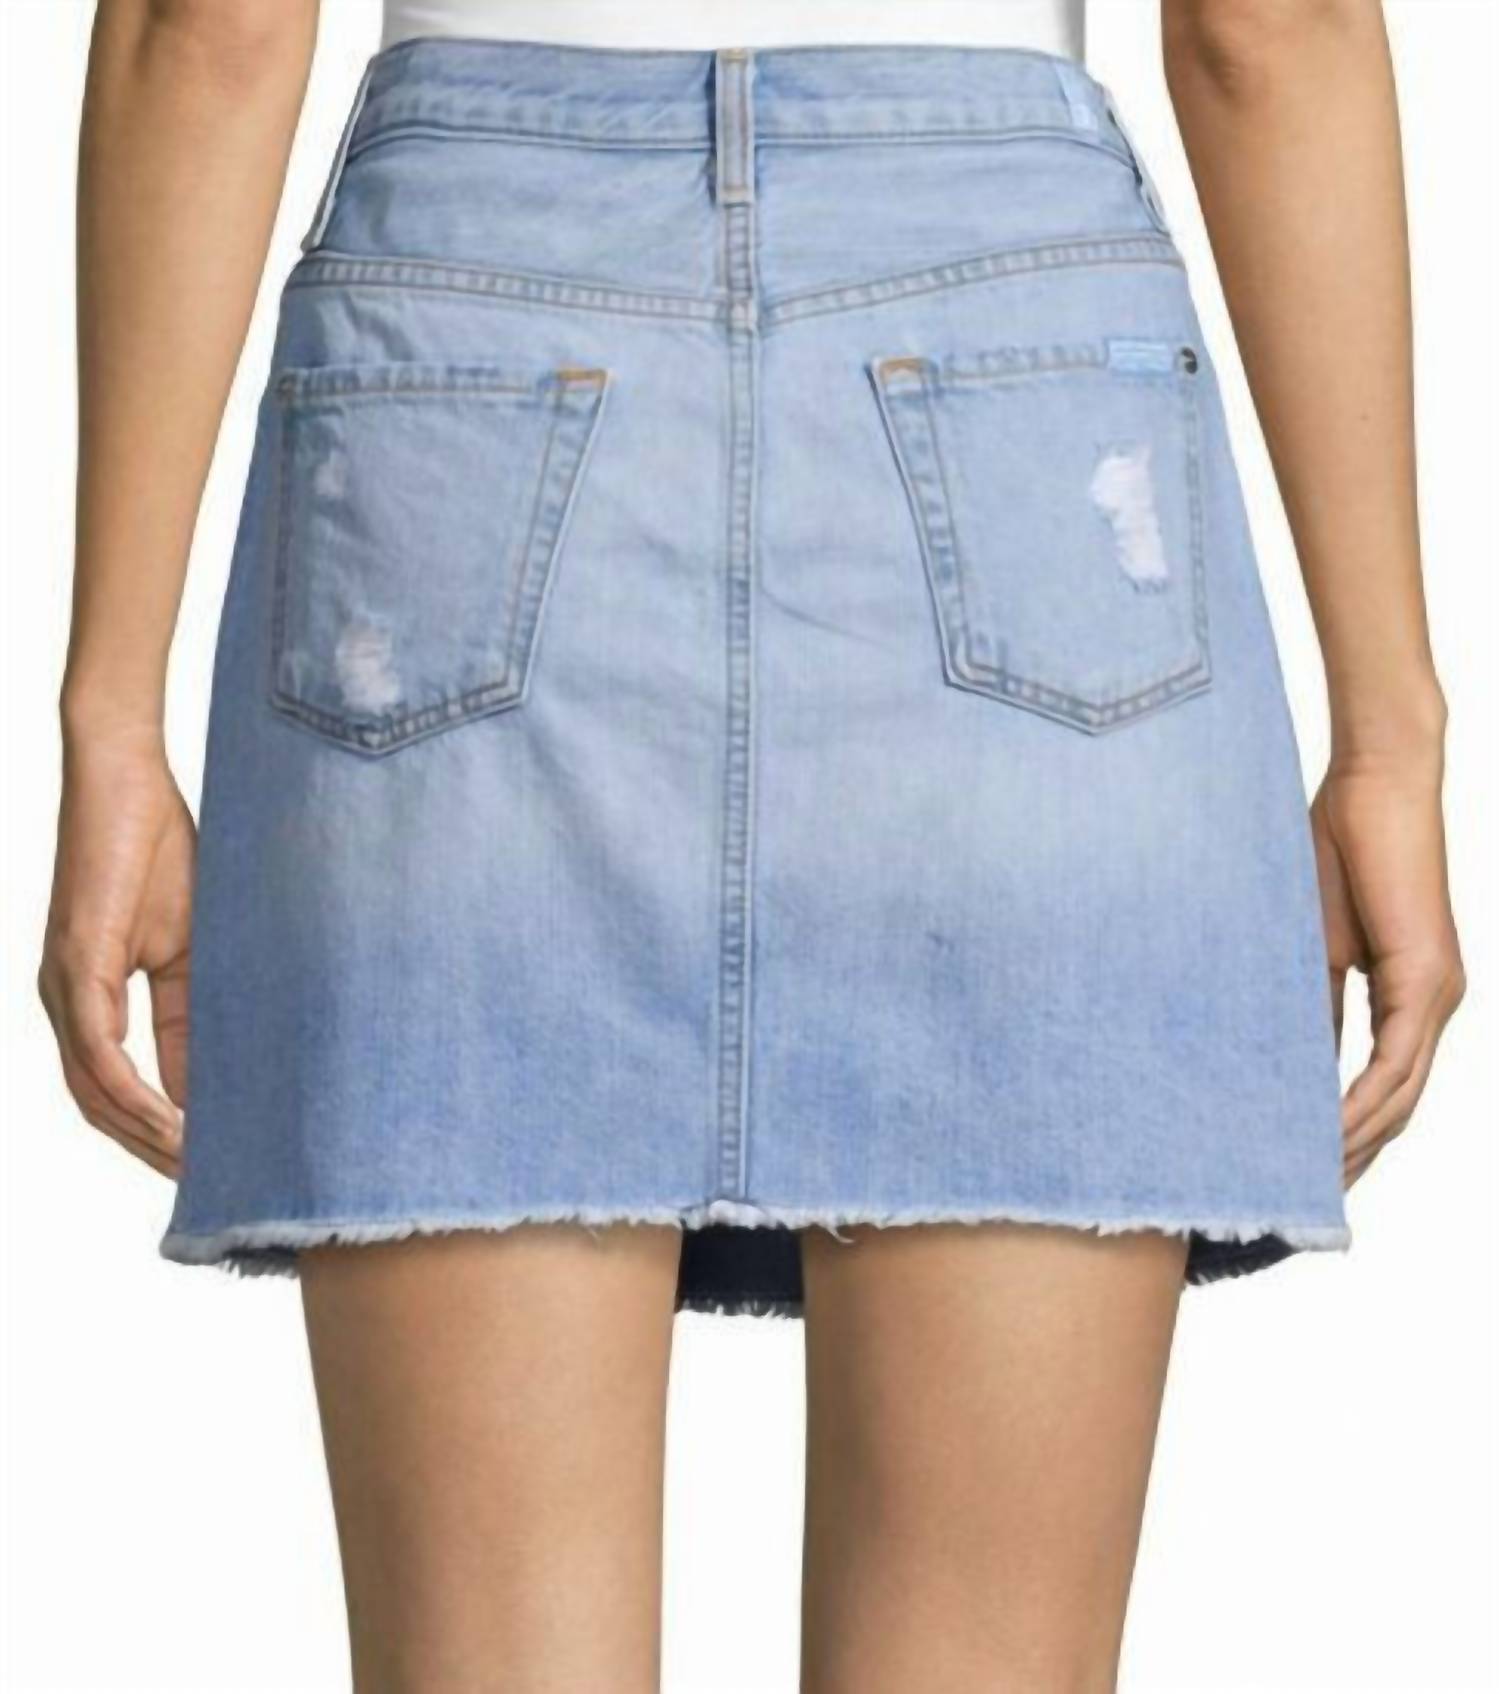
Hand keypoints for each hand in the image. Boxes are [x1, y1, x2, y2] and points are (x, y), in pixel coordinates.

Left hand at [38, 724, 195, 1176]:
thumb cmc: (158, 850)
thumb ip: (193, 1013)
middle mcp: (67, 1003)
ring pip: (95, 1091)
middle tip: (208, 1189)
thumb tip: (211, 1079)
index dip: (162, 1134)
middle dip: (153, 1153)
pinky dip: (132, 1093)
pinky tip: (171, 1120)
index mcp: (92, 999)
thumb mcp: (191, 948)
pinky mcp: (75, 964)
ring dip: (145, 1137)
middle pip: (100, 1106)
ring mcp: (64, 987)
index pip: (122, 1089)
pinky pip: (98, 1050)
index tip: (211, 1168)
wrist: (124, 778)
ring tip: (199, 1167)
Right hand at [1311, 752, 1464, 1187]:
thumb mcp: (1312, 945)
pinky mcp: (1426, 980)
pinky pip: (1396, 1063)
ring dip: (1356, 1144)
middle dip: (1353, 1157)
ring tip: (1308, 1182)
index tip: (1304, 1168)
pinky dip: (1362, 1103)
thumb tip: (1290, 1061)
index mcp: (1409, 997)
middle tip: (1304, 1200)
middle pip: (1398, 1107)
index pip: (1383, 1086)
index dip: (1348, 1133)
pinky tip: (1327, 1133)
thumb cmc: (1339, 850)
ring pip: (1401, 1097)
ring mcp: (1437, 995)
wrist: (1376, 785)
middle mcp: (1434, 1005)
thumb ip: (1313, 1002)